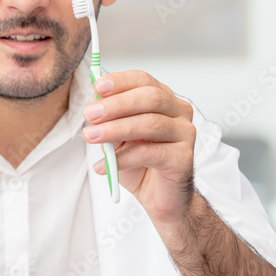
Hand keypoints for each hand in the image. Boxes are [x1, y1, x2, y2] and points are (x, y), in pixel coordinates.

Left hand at [81, 70, 196, 227]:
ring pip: (150, 123)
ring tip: (91, 136)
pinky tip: (103, 166)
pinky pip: (150, 153)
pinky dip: (122, 159)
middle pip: (150, 98)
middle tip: (89, 114)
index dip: (120, 81)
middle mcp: (179, 112)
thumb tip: (95, 101)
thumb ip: (109, 118)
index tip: (97, 86)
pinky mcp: (184, 158)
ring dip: (115, 129)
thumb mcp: (116, 136)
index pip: (143, 80)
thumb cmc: (138, 161)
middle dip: (116, 104)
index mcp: (162, 99)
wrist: (158, 195)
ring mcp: (185, 134)